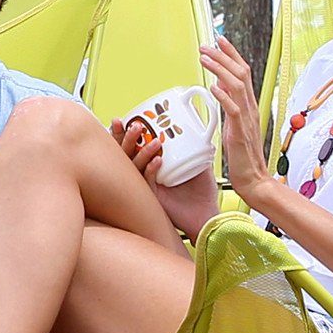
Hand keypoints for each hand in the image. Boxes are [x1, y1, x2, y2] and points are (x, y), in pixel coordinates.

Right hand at [115, 117, 214, 240]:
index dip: (125, 132)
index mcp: (150, 163)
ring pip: (132, 166)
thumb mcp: (198, 161)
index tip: (126, 118)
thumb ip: (193, 144)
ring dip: (140, 152)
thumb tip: (195, 122)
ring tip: (154, 142)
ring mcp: (146, 186)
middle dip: (125, 138)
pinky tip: (159, 161)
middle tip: (134, 126)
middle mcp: (144, 174)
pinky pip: (146, 181)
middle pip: (125, 154)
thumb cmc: (201, 190)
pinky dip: (151, 169)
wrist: (207, 214)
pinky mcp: (151, 198)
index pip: (132, 145)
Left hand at [201, 37, 273, 204]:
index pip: (243, 73)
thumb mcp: (234, 124)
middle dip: (223, 56)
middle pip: (241, 74)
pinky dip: (223, 96)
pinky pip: (233, 111)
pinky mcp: (240, 133)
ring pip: (237, 87)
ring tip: (205, 59)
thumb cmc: (242, 155)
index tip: (219, 40)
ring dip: (219, 70)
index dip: (232, 55)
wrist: (253, 179)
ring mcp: (246, 120)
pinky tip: (212, 87)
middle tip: (206, 45)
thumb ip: (230, 105)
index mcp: (248, 106)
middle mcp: (250, 108)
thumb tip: (220, 86)